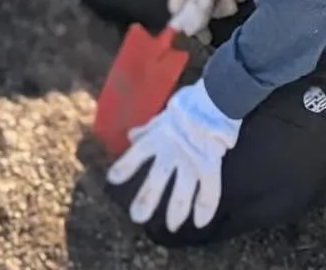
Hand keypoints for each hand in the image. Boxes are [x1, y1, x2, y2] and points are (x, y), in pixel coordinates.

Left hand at [107, 80, 240, 231]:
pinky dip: (205, 208)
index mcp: (159, 138)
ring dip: (175, 211)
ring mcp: (191, 160)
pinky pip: (209, 192)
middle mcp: (172, 151)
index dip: (125, 167)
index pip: (137, 154)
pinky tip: (199, 223)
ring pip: (182, 192)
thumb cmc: (186, 108)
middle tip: (136, 217)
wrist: (213, 100)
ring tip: (170, 226)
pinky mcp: (210, 165)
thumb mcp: (161, 118)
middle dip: (146, 199)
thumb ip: (147, 131)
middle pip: (157, 179)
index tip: (111, 180)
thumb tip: (130, 137)